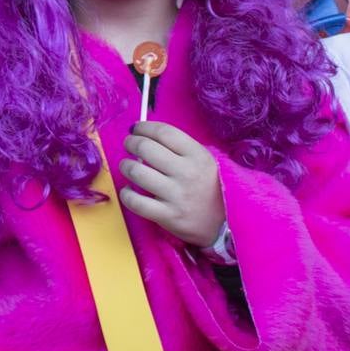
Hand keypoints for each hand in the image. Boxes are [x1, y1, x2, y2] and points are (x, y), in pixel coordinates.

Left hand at [117, 122, 226, 247]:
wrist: (224, 223)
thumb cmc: (210, 186)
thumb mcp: (204, 160)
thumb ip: (179, 147)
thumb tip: (145, 135)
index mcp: (197, 155)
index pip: (164, 132)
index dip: (145, 127)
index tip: (137, 129)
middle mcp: (186, 173)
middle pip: (146, 148)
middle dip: (131, 143)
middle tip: (129, 145)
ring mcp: (176, 195)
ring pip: (137, 172)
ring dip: (125, 166)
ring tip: (127, 166)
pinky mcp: (167, 216)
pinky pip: (136, 202)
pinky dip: (126, 194)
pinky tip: (129, 190)